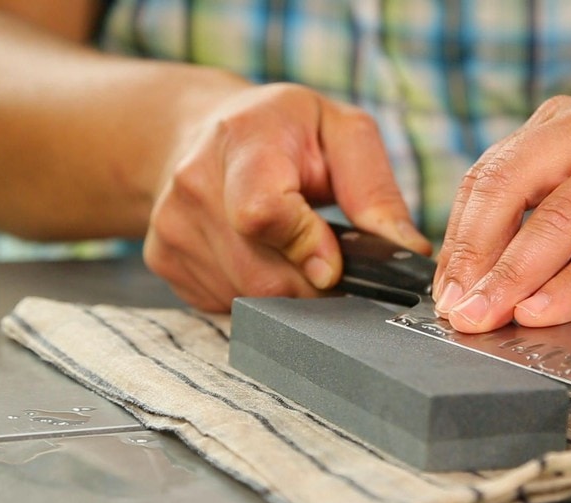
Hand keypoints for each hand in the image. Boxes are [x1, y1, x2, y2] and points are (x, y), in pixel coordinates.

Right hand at [143, 83, 430, 310]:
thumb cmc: (285, 132)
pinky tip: (261, 258)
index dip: (306, 248)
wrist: (204, 132)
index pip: (262, 213)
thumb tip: (406, 250)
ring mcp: (171, 225)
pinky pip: (224, 303)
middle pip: (261, 275)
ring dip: (288, 291)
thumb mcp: (343, 133)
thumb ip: (375, 190)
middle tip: (331, 262)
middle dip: (312, 285)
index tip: (335, 264)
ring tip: (294, 251)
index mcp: (244, 138)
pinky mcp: (164, 260)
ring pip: (246, 298)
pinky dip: (256, 293)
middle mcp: (195, 182)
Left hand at [432, 91, 570, 332]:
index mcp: (566, 125)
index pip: (490, 177)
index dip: (459, 239)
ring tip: (486, 319)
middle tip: (456, 313)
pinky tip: (544, 313)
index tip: (444, 293)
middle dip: (475, 257)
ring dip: (514, 277)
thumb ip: (546, 244)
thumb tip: (482, 296)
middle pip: (512, 188)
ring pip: (560, 218)